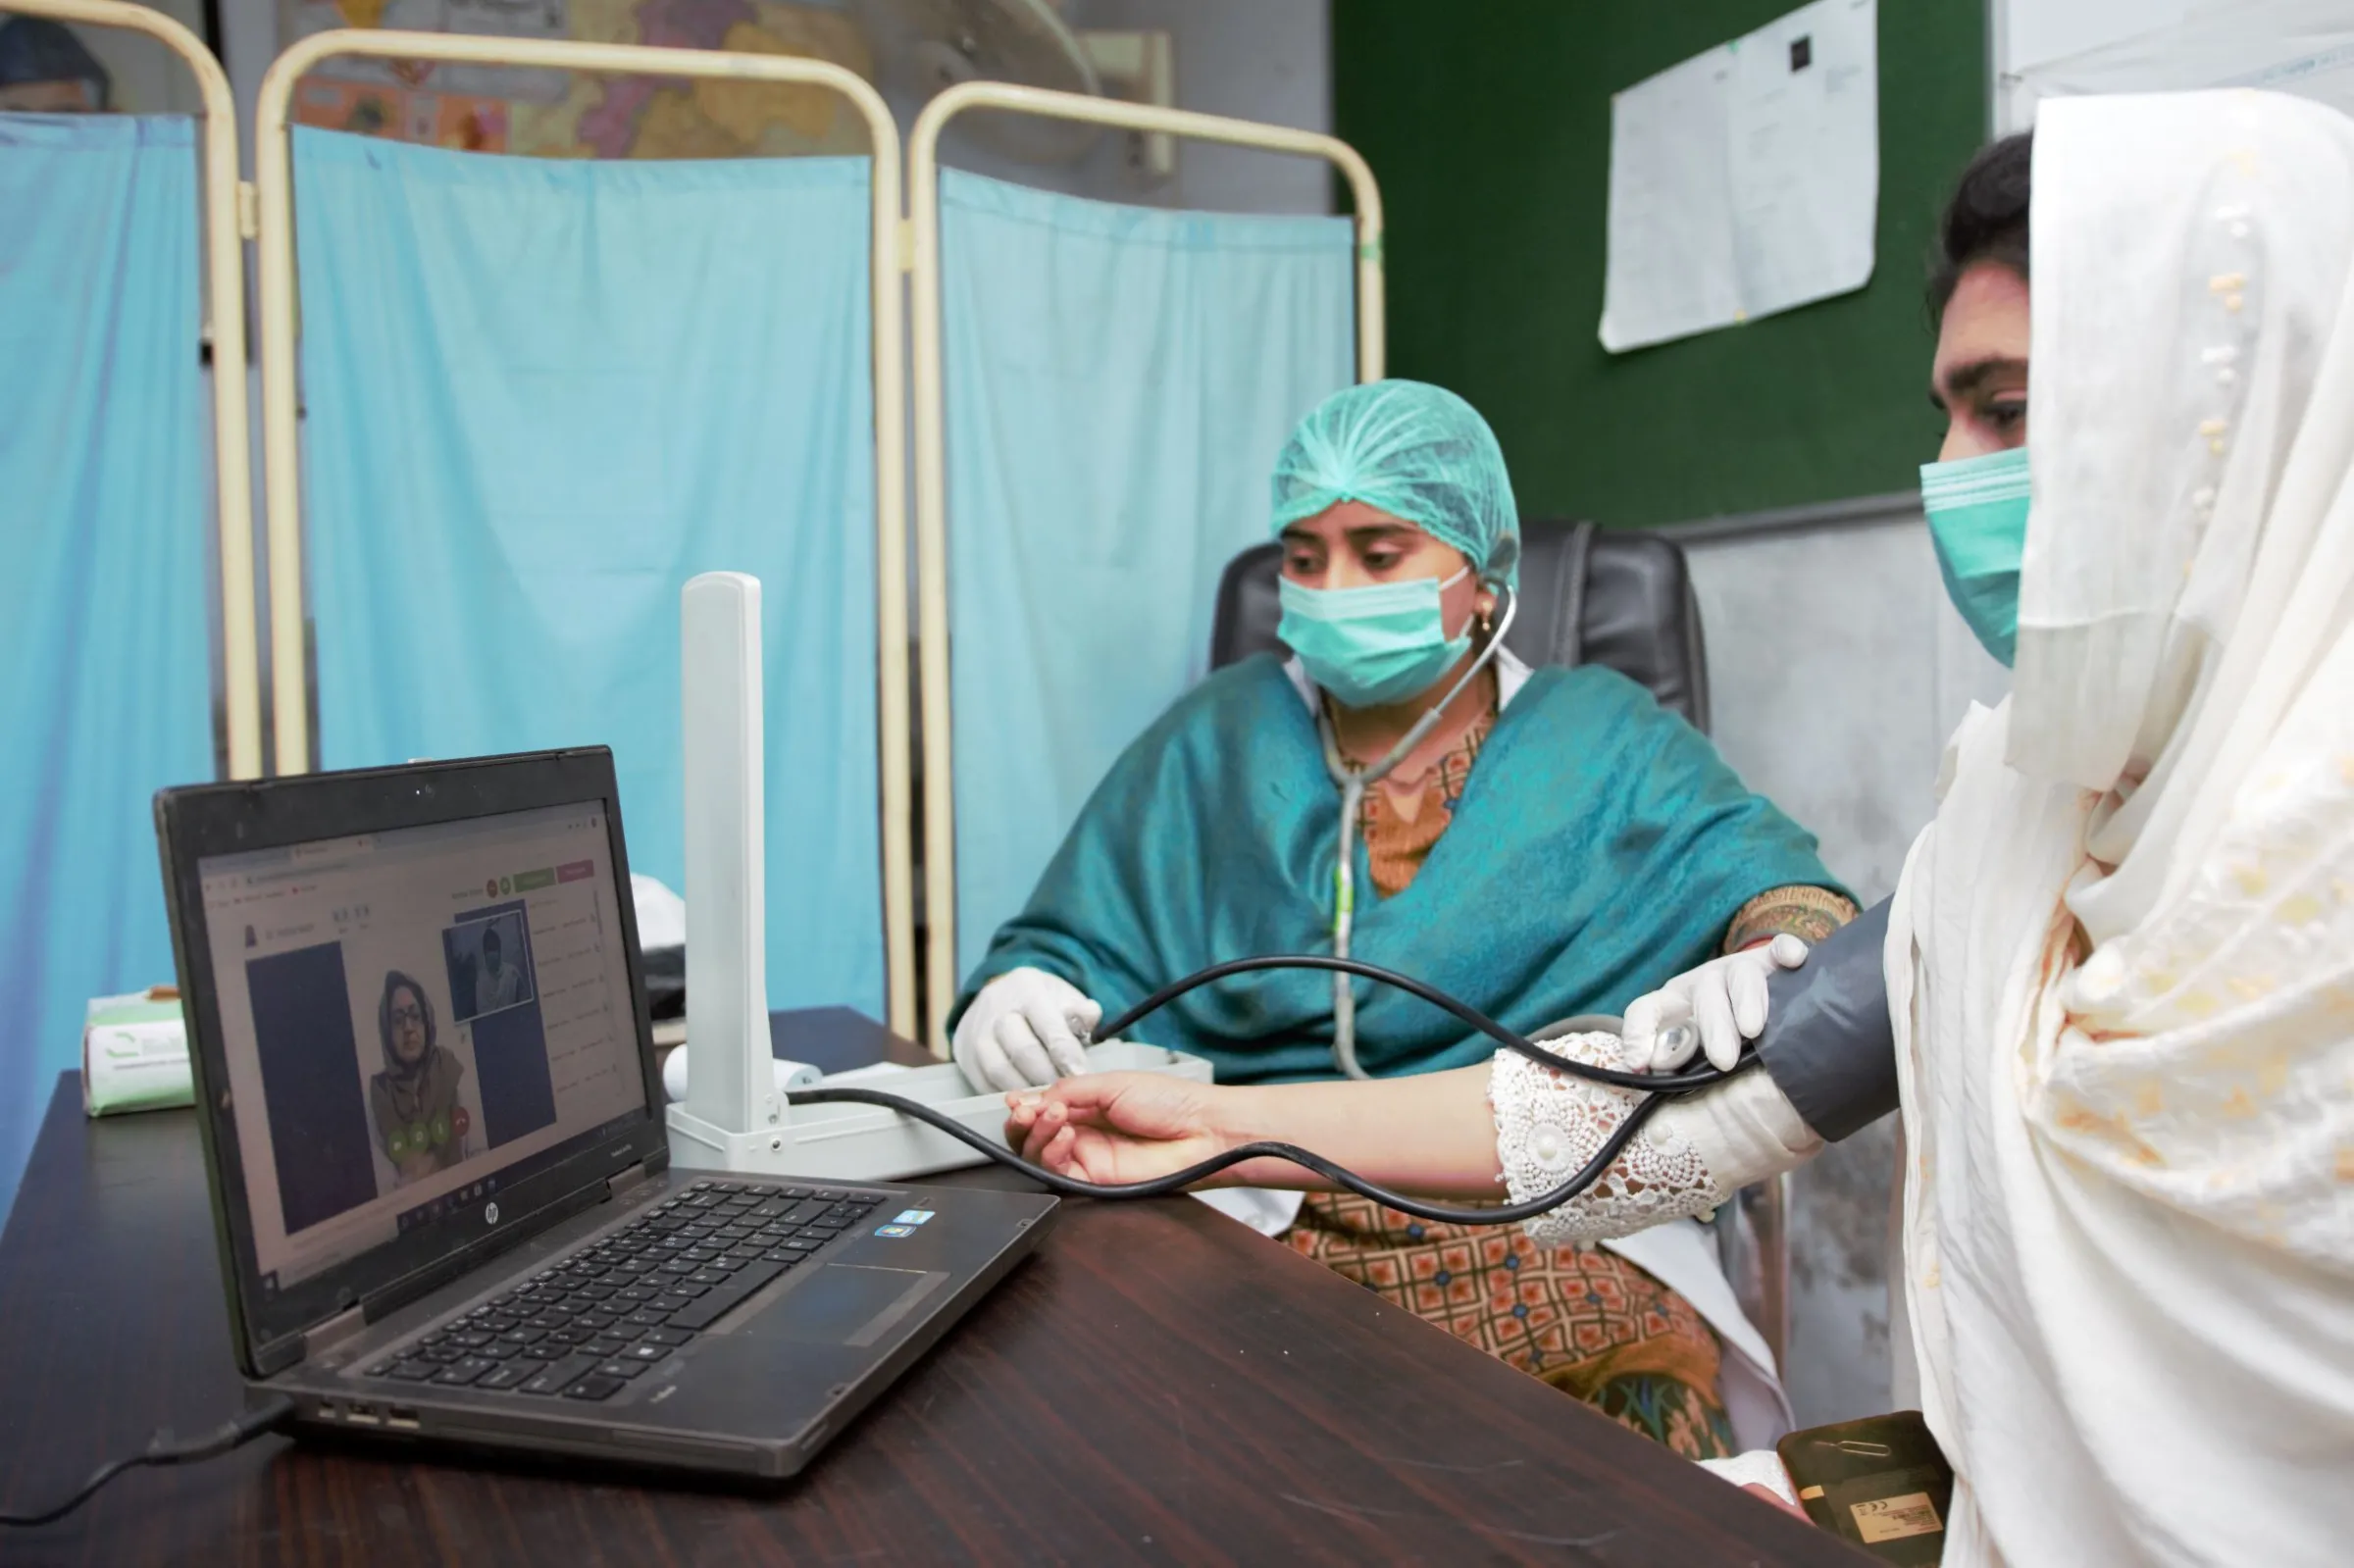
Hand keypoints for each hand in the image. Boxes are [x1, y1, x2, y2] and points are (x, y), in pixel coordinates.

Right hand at [952, 968, 1099, 1091]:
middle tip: (1066, 1094)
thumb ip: (1081, 1010)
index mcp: (1027, 989)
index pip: (1048, 1026)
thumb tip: (1090, 1017)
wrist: (999, 995)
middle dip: (1047, 1076)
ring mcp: (977, 1032)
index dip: (1066, 1054)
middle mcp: (997, 1008)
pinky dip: (1006, 1095)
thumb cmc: (1041, 1002)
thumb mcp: (1064, 996)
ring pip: (1000, 1069)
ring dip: (1026, 1090)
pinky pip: (983, 1082)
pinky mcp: (965, 1055)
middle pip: (1022, 1050)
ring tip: (1046, 1102)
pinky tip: (1025, 1102)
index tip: (1081, 1076)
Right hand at [1003, 1073, 1239, 1186]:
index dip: (1025, 1106)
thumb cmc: (1170, 1101)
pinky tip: (1066, 1136)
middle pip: (1033, 1136)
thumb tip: (1031, 1099)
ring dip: (1037, 1134)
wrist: (1201, 1129)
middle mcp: (1084, 1133)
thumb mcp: (1111, 1083)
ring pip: (1039, 1156)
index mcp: (1087, 1106)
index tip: (1017, 1100)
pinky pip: (1058, 1174)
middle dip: (1023, 1123)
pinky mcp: (1095, 1181)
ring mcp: (1088, 1158)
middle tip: (1028, 1111)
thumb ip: (1068, 1090)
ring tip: (1054, 1117)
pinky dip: (1052, 1154)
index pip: (1042, 1109)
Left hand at [1622, 934, 1808, 1072]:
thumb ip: (1676, 1069)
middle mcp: (1704, 982)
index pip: (1646, 1009)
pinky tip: (1795, 961)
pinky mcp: (1772, 962)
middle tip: (1723, 1060)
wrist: (1762, 1016)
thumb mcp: (1693, 1058)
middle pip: (1704, 994)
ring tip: (1753, 1029)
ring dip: (1747, 1001)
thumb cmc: (1720, 1049)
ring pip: (1742, 975)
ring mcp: (1739, 969)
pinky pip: (1778, 950)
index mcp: (1674, 1004)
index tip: (1641, 1064)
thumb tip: (1649, 1075)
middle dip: (1714, 1028)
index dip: (1637, 1034)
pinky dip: (1786, 951)